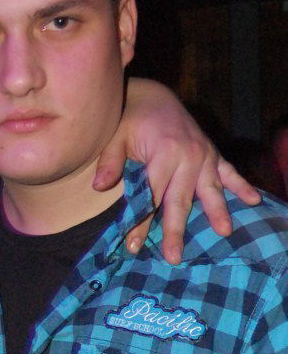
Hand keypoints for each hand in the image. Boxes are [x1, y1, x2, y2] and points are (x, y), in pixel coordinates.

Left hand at [94, 78, 261, 264]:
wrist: (154, 96)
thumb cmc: (131, 119)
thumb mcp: (115, 136)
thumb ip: (110, 162)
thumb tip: (99, 186)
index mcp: (164, 152)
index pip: (151, 196)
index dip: (141, 223)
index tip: (133, 246)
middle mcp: (189, 155)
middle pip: (180, 200)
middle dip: (175, 230)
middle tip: (174, 257)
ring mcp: (204, 154)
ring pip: (209, 189)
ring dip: (217, 211)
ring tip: (224, 232)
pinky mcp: (212, 153)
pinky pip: (229, 171)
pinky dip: (241, 185)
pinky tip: (254, 200)